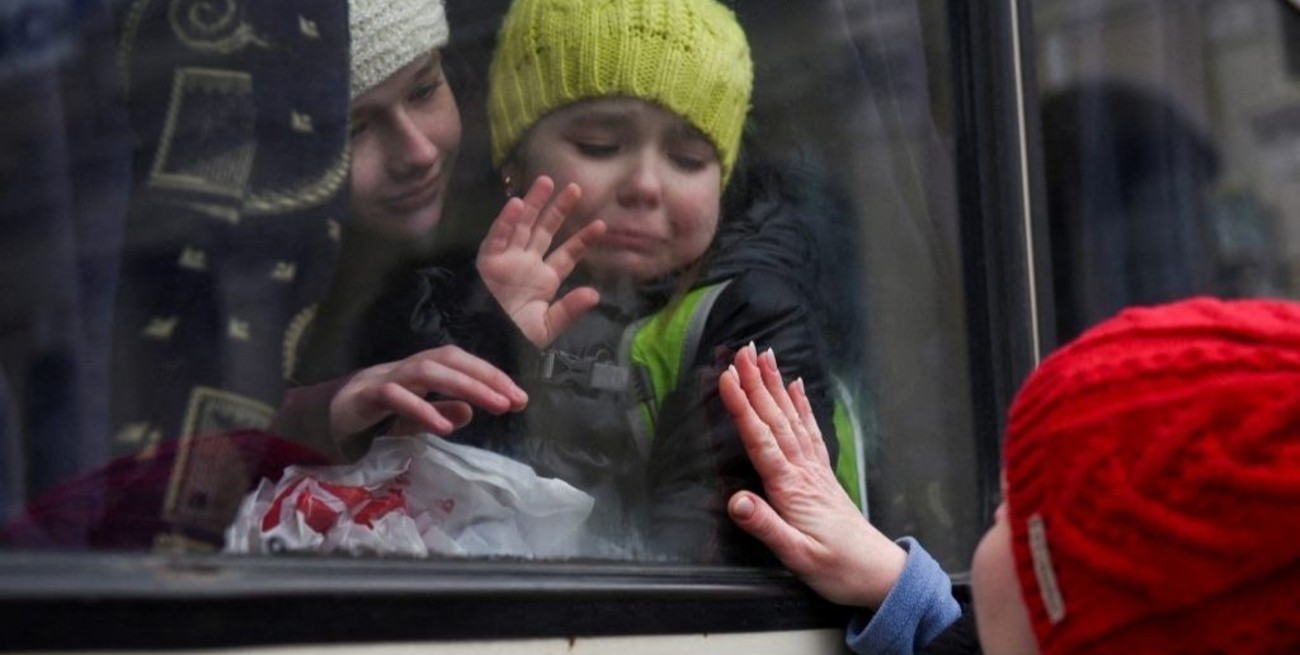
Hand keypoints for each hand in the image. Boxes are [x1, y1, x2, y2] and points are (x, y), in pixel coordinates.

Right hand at [329, 345, 527, 448]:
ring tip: (494, 406)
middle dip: (486, 377)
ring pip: (427, 371)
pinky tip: (445, 427)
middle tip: (515, 400)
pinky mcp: (362, 396)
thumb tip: (470, 411)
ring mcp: (382, 378)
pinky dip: (422, 409)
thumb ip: (440, 411)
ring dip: (465, 386)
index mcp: (419, 369)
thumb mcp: (412, 418)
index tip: (519, 397)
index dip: (491, 375)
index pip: (460, 362)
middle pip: (449, 359)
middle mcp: (403, 367)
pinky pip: (395, 397)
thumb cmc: (369, 416)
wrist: (316, 420)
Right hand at [477, 176, 606, 348]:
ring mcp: (507, 259)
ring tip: (547, 181)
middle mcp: (526, 264)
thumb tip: (595, 294)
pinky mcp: (487, 261)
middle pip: (544, 230)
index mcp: (543, 280)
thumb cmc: (515, 338)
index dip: (582, 239)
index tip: (601, 225)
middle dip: (558, 209)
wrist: (487, 344)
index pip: (566, 255)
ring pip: (522, 225)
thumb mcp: (546, 327)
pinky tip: (516, 203)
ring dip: (533, 203)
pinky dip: (505, 221)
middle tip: (575, 187)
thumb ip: (569, 310)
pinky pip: (497, 237)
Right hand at [721, 344, 905, 608]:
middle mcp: (803, 471)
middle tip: (742, 350)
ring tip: (764, 356)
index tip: (727, 376)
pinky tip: (795, 386)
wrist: (877, 575)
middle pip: (775, 419)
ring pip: (792, 418)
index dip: (742, 406)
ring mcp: (814, 470)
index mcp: (791, 488)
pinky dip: (801, 405)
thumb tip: (736, 501)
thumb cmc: (837, 569)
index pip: (761, 439)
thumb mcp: (796, 556)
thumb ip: (766, 526)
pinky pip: (809, 431)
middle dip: (757, 383)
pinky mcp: (822, 475)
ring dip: (776, 385)